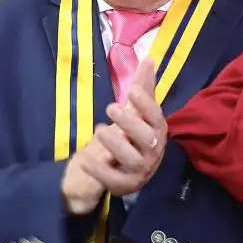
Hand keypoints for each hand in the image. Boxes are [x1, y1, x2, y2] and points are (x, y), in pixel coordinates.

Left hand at [59, 59, 168, 213]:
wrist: (123, 170)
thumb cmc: (132, 135)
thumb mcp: (137, 112)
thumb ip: (143, 88)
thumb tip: (148, 58)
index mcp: (158, 131)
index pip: (156, 117)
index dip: (146, 104)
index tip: (132, 91)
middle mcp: (153, 151)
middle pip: (146, 138)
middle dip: (129, 122)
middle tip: (110, 107)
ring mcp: (140, 170)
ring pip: (131, 158)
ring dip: (115, 143)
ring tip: (99, 129)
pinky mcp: (125, 185)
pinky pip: (113, 179)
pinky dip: (99, 170)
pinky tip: (84, 158)